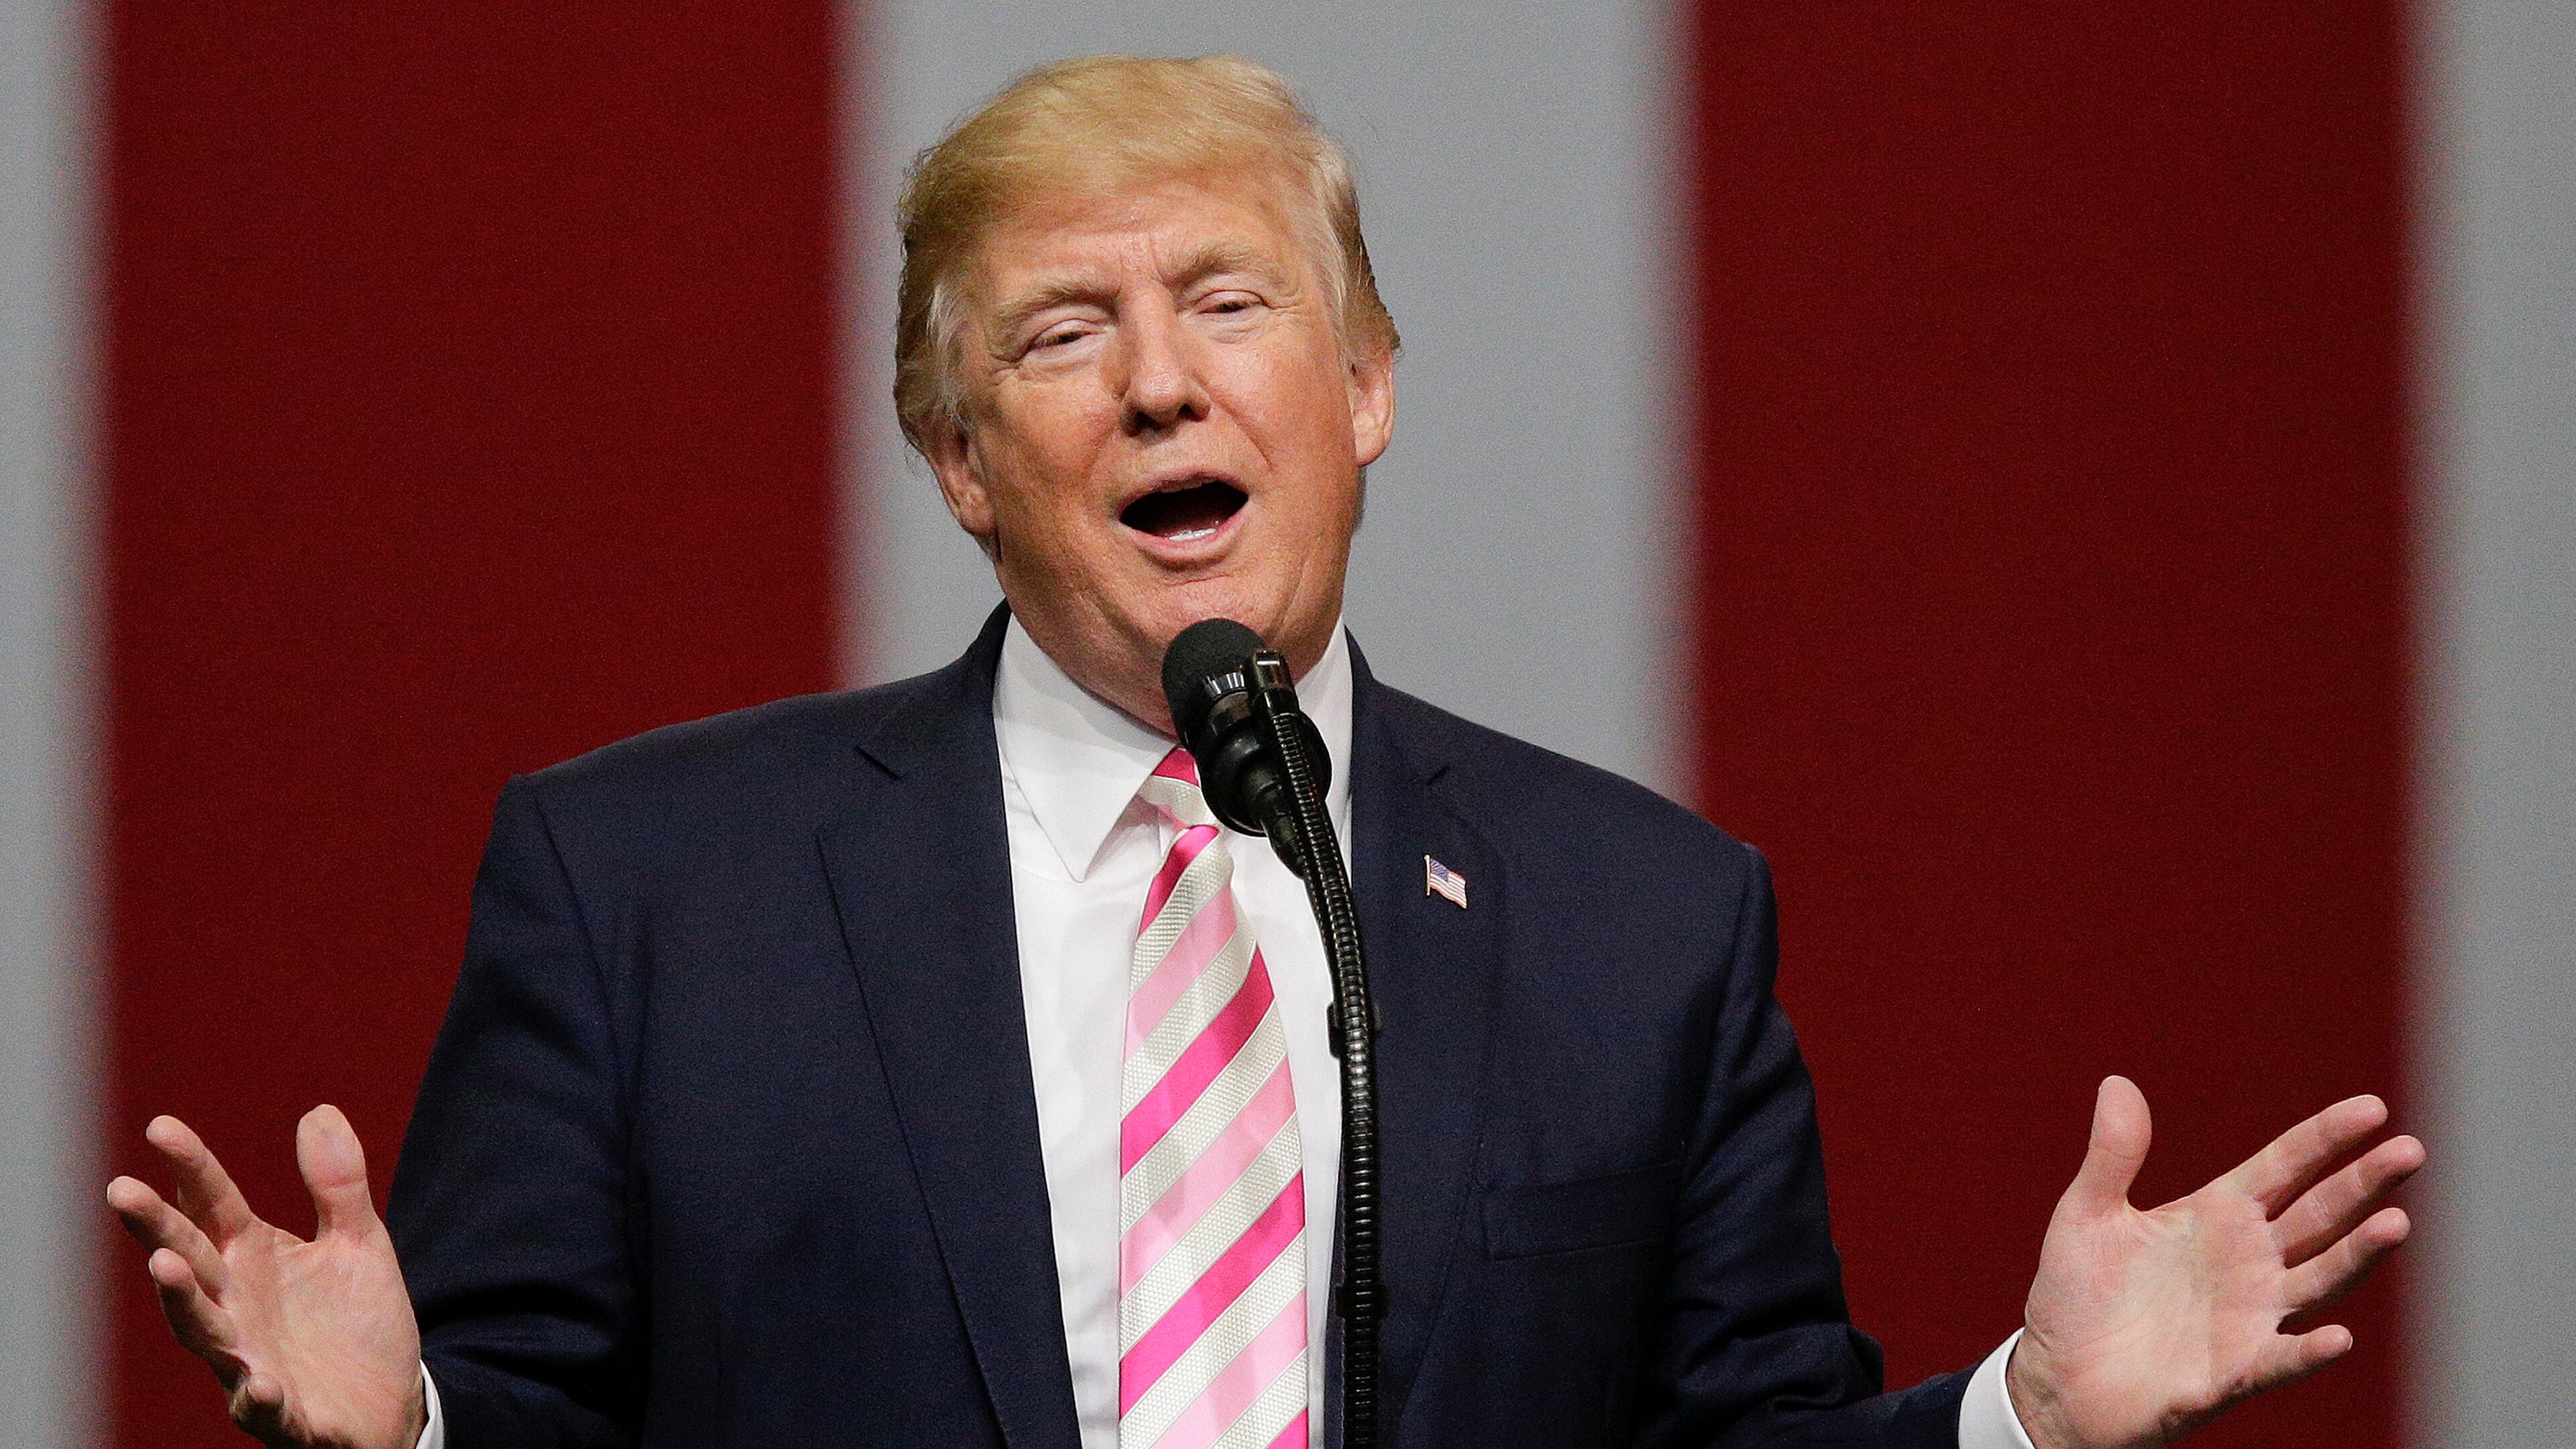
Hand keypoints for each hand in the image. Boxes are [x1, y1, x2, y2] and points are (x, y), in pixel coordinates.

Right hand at [108, 1107, 425, 1448]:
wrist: (389, 1401)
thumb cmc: (357, 1321)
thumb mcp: (358, 1242)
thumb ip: (336, 1184)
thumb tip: (317, 1111)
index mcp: (253, 1259)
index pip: (213, 1205)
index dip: (190, 1167)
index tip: (161, 1126)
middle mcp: (238, 1307)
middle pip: (190, 1260)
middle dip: (157, 1228)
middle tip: (122, 1191)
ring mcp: (250, 1361)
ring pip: (205, 1332)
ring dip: (183, 1301)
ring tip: (165, 1264)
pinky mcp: (282, 1413)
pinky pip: (263, 1407)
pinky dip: (257, 1395)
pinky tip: (258, 1382)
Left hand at [2006, 1077, 2422, 1448]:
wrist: (2059, 1379)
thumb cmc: (2076, 1295)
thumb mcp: (2087, 1214)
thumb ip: (2113, 1154)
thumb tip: (2116, 1081)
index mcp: (2217, 1214)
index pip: (2285, 1166)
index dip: (2326, 1138)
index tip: (2374, 1108)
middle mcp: (2248, 1261)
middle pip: (2319, 1214)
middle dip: (2364, 1183)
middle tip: (2410, 1150)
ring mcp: (2248, 1316)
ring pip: (2319, 1278)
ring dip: (2358, 1255)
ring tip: (2397, 1223)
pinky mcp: (2233, 1371)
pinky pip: (2281, 1359)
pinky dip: (2309, 1350)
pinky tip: (2338, 1337)